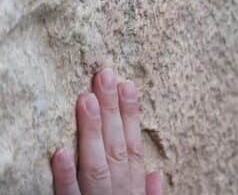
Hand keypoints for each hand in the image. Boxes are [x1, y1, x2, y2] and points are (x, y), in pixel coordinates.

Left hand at [50, 68, 161, 194]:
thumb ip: (150, 192)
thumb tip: (157, 172)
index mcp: (134, 184)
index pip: (134, 143)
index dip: (131, 113)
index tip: (127, 84)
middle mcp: (120, 188)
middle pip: (116, 144)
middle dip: (112, 108)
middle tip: (105, 75)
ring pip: (97, 162)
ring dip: (93, 130)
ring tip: (86, 98)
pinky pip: (69, 192)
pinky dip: (67, 173)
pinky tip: (60, 151)